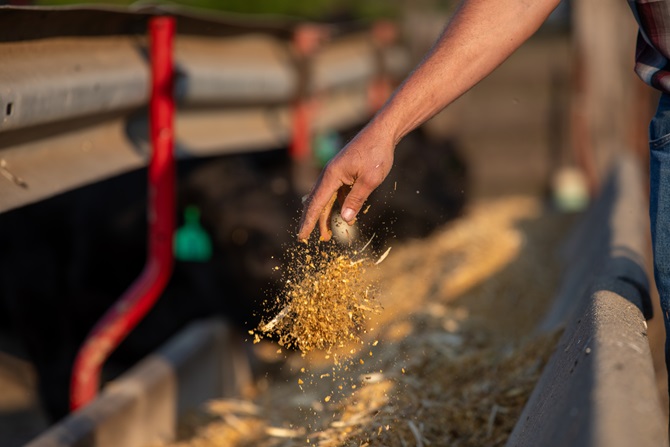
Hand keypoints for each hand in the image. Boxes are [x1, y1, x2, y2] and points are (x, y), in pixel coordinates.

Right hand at [297, 123, 394, 241]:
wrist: (382, 133)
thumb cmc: (377, 154)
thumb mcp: (369, 180)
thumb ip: (356, 200)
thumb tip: (346, 220)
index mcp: (332, 176)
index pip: (316, 204)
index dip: (309, 221)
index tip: (302, 236)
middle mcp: (329, 174)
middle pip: (317, 202)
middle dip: (313, 221)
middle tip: (307, 239)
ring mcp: (336, 173)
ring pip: (326, 198)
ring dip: (326, 215)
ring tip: (327, 234)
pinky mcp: (343, 172)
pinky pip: (336, 193)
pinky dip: (338, 205)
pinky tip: (346, 215)